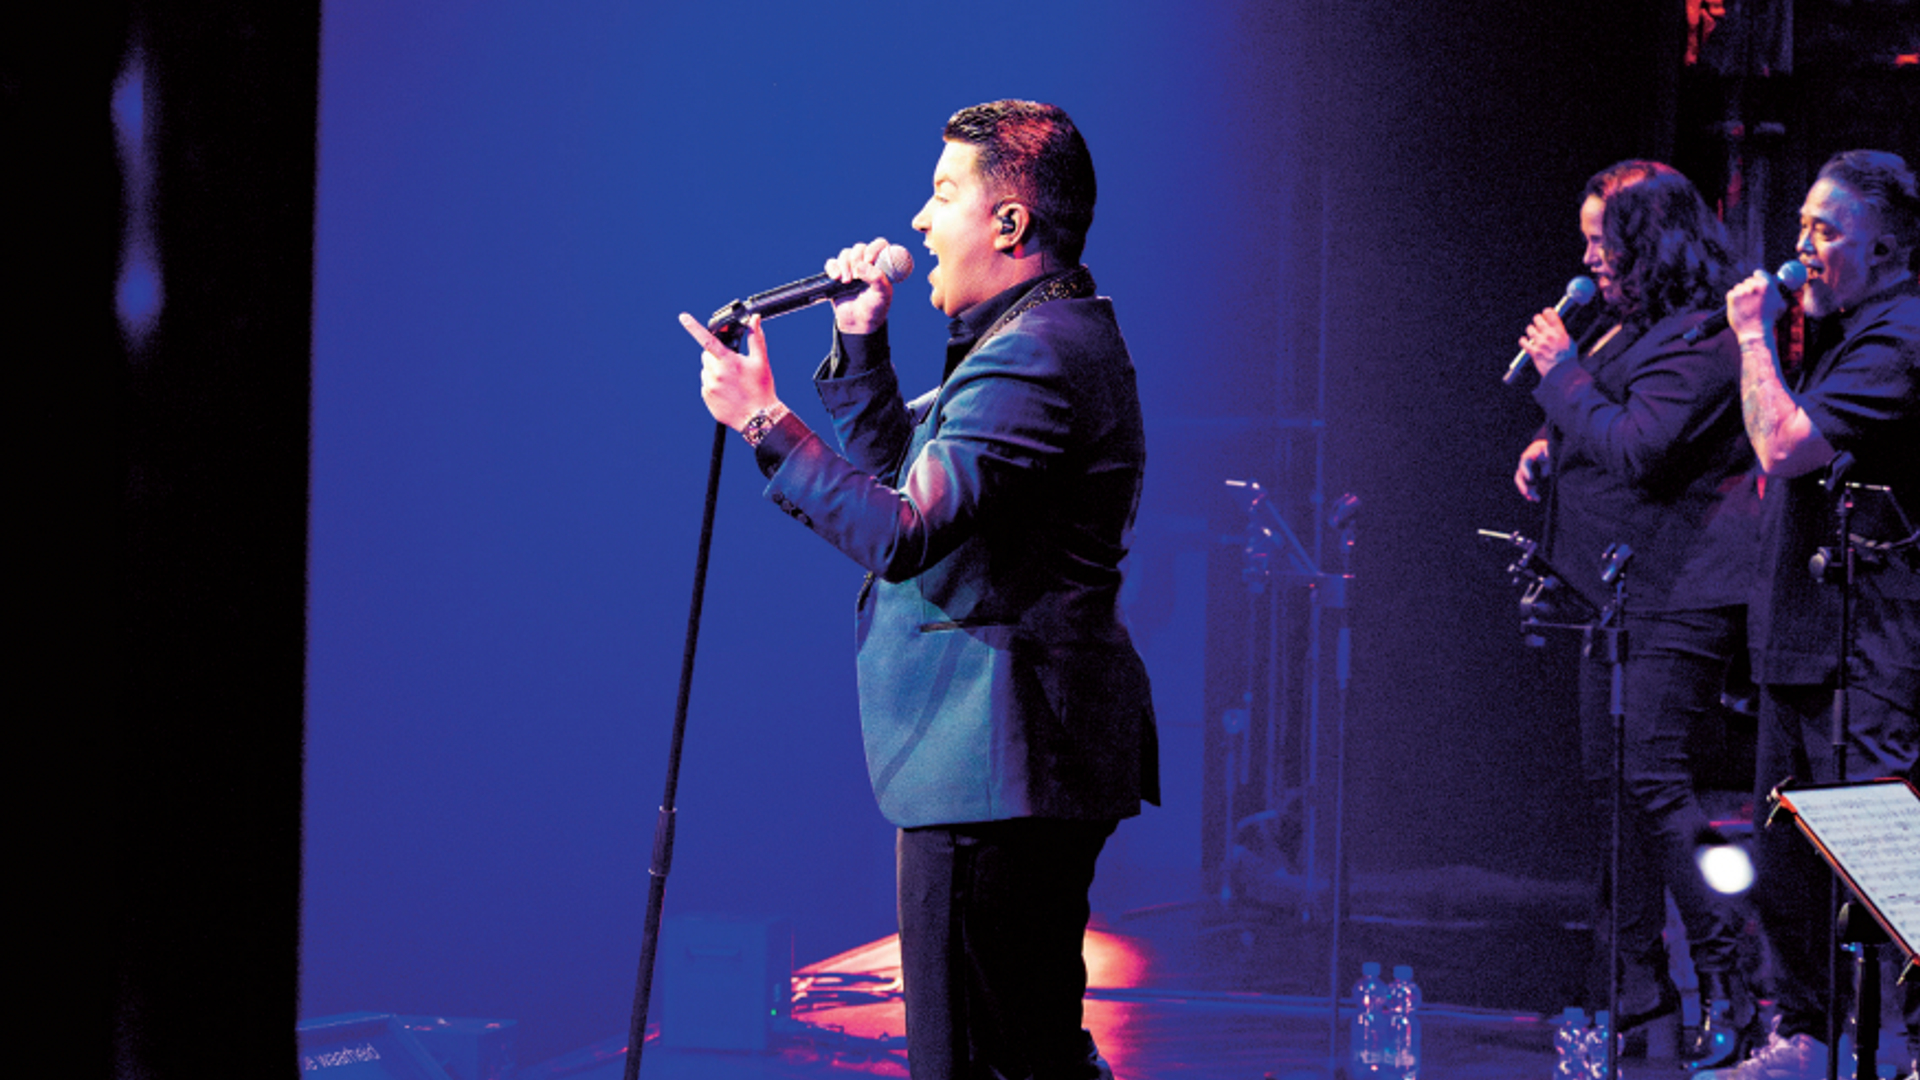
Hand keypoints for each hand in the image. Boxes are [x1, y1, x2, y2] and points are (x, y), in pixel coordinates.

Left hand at [678, 312, 778, 430]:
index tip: (683, 317)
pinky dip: (714, 385)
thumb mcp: (761, 362)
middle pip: (706, 355)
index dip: (694, 327)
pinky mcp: (707, 398)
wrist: (759, 418)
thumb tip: (754, 319)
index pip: (708, 340)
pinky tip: (728, 391)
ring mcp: (710, 387)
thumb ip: (755, 338)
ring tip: (732, 382)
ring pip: (705, 370)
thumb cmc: (762, 389)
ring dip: (715, 371)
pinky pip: (706, 385)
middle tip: (731, 365)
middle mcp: (716, 374)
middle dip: (716, 356)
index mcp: (728, 362)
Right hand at [825, 237, 895, 334]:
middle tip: (857, 276)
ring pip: (845, 254)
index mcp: (881, 265)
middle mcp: (867, 263)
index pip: (880, 245)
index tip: (869, 260)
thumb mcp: (882, 294)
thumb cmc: (875, 308)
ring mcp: (851, 268)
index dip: (874, 248)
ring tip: (847, 281)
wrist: (859, 323)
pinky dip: (832, 268)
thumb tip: (861, 265)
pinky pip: (831, 263)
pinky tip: (836, 278)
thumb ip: (876, 278)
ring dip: (844, 265)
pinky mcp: (837, 274)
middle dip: (856, 259)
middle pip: (860, 248)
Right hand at [1514, 438, 1550, 500]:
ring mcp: (1527, 473)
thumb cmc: (1548, 448)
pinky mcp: (1532, 479)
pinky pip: (1529, 487)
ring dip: (1528, 492)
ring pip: (1523, 484)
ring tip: (1536, 499)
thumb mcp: (1549, 450)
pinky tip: (1536, 499)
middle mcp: (1525, 466)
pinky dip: (1531, 493)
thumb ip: (1547, 461)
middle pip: (1519, 476)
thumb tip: (1544, 474)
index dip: (1526, 471)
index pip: (1524, 464)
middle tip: (1527, 492)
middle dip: (1523, 485)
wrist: (1548, 449)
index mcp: (1528, 457)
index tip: (1530, 478)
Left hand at [1518, 309, 1575, 377]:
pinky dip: (1523, 341)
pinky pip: (1523, 342)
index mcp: (1559, 332)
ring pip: (1530, 329)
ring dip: (1531, 330)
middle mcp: (1549, 335)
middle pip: (1538, 318)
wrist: (1563, 372)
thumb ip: (1562, 333)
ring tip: (1533, 333)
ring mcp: (1540, 343)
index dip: (1546, 312)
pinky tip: (1525, 341)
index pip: (1550, 313)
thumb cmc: (1568, 359)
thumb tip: (1557, 328)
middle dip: (1538, 320)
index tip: (1545, 313)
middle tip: (1538, 323)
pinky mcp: (1533, 351)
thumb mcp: (1570, 342)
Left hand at [1726, 269, 1785, 340]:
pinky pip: (1731, 294)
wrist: (1756, 332)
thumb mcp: (1780, 304)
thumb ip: (1777, 292)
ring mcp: (1742, 291)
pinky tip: (1739, 308)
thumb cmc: (1769, 319)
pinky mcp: (1732, 297)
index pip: (1759, 273)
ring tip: (1746, 306)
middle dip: (1749, 289)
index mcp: (1767, 284)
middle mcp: (1754, 285)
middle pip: (1748, 281)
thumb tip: (1779, 284)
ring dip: (1741, 294)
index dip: (1757, 279)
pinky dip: (1733, 300)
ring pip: (1739, 287)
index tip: (1756, 286)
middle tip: (1751, 300)